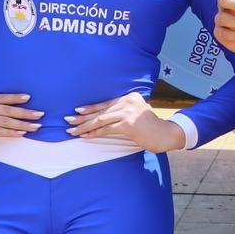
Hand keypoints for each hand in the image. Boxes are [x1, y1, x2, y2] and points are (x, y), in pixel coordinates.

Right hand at [0, 93, 41, 148]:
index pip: (3, 97)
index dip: (16, 97)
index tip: (29, 98)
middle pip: (8, 110)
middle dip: (26, 112)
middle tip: (40, 114)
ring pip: (5, 122)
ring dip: (22, 124)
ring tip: (35, 126)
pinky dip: (11, 133)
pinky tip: (21, 134)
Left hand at [68, 92, 186, 151]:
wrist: (166, 134)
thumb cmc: (150, 128)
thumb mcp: (136, 114)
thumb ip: (123, 112)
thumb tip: (103, 118)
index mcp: (129, 97)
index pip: (105, 104)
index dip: (90, 108)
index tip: (77, 112)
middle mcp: (128, 101)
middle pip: (101, 111)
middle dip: (82, 117)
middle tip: (68, 121)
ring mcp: (129, 112)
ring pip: (101, 120)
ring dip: (85, 127)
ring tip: (73, 131)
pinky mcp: (129, 124)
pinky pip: (107, 129)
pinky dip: (94, 134)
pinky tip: (86, 137)